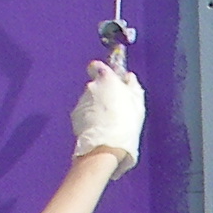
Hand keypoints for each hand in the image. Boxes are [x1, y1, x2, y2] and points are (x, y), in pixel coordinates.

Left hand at [70, 50, 144, 172]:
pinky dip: (90, 118)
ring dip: (96, 107)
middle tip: (114, 107)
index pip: (97, 65)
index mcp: (107, 79)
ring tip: (108, 122)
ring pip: (89, 99)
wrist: (105, 147)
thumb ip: (132, 86)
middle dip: (102, 93)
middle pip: (95, 84)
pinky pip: (84, 113)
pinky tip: (100, 129)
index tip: (109, 80)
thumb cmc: (126, 124)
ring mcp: (81, 101)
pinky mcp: (75, 115)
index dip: (102, 71)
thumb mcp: (137, 104)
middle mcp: (91, 86)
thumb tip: (129, 77)